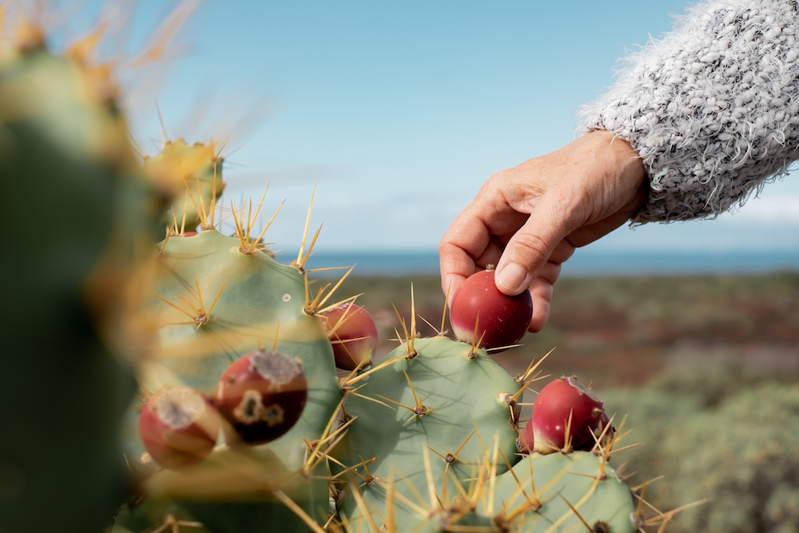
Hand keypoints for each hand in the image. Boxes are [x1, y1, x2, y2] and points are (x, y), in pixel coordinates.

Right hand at [439, 131, 646, 331]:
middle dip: (482, 297)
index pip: (458, 243)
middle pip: (479, 265)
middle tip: (488, 326)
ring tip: (515, 330)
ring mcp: (528, 236)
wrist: (637, 163)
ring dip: (511, 304)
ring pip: (509, 278)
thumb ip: (532, 245)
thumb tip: (504, 286)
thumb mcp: (563, 205)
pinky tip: (538, 322)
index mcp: (495, 200)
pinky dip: (537, 301)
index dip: (454, 275)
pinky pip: (537, 281)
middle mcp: (505, 219)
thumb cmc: (595, 169)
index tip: (463, 305)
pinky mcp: (552, 249)